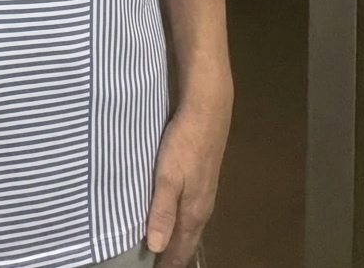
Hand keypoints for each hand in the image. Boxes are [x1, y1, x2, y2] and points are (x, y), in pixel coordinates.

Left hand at [145, 102, 229, 267]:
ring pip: (190, 227)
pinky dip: (181, 223)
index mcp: (193, 212)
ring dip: (177, 240)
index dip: (167, 264)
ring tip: (162, 249)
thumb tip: (156, 247)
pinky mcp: (203, 179)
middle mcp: (202, 208)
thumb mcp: (167, 176)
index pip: (180, 249)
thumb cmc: (184, 144)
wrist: (208, 111)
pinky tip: (173, 219)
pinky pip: (191, 212)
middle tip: (156, 265)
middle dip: (173, 256)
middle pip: (187, 241)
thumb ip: (162, 211)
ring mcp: (205, 193)